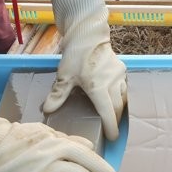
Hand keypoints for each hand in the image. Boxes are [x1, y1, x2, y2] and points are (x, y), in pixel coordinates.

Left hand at [31, 0, 126, 139]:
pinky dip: (121, 95)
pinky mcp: (122, 68)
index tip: (112, 138)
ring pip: (124, 98)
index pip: (109, 114)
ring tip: (115, 117)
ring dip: (119, 108)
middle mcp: (114, 83)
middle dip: (116, 120)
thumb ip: (57, 95)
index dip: (111, 128)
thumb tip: (46, 111)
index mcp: (100, 88)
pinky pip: (125, 87)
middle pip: (118, 108)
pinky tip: (115, 98)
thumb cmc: (76, 54)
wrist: (88, 32)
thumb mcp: (64, 75)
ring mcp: (120, 75)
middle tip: (112, 130)